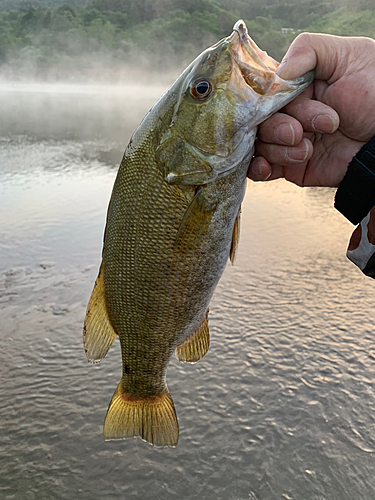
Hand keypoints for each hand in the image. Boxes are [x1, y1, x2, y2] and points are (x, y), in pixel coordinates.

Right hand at [248, 33, 374, 186]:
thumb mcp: (349, 56)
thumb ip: (309, 49)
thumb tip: (276, 74)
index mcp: (296, 86)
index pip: (263, 91)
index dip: (266, 99)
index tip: (280, 102)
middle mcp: (289, 112)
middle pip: (258, 120)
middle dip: (278, 126)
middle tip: (302, 131)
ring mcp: (287, 141)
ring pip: (258, 144)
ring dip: (278, 148)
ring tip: (307, 149)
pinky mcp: (290, 167)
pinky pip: (259, 170)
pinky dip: (258, 169)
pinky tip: (268, 167)